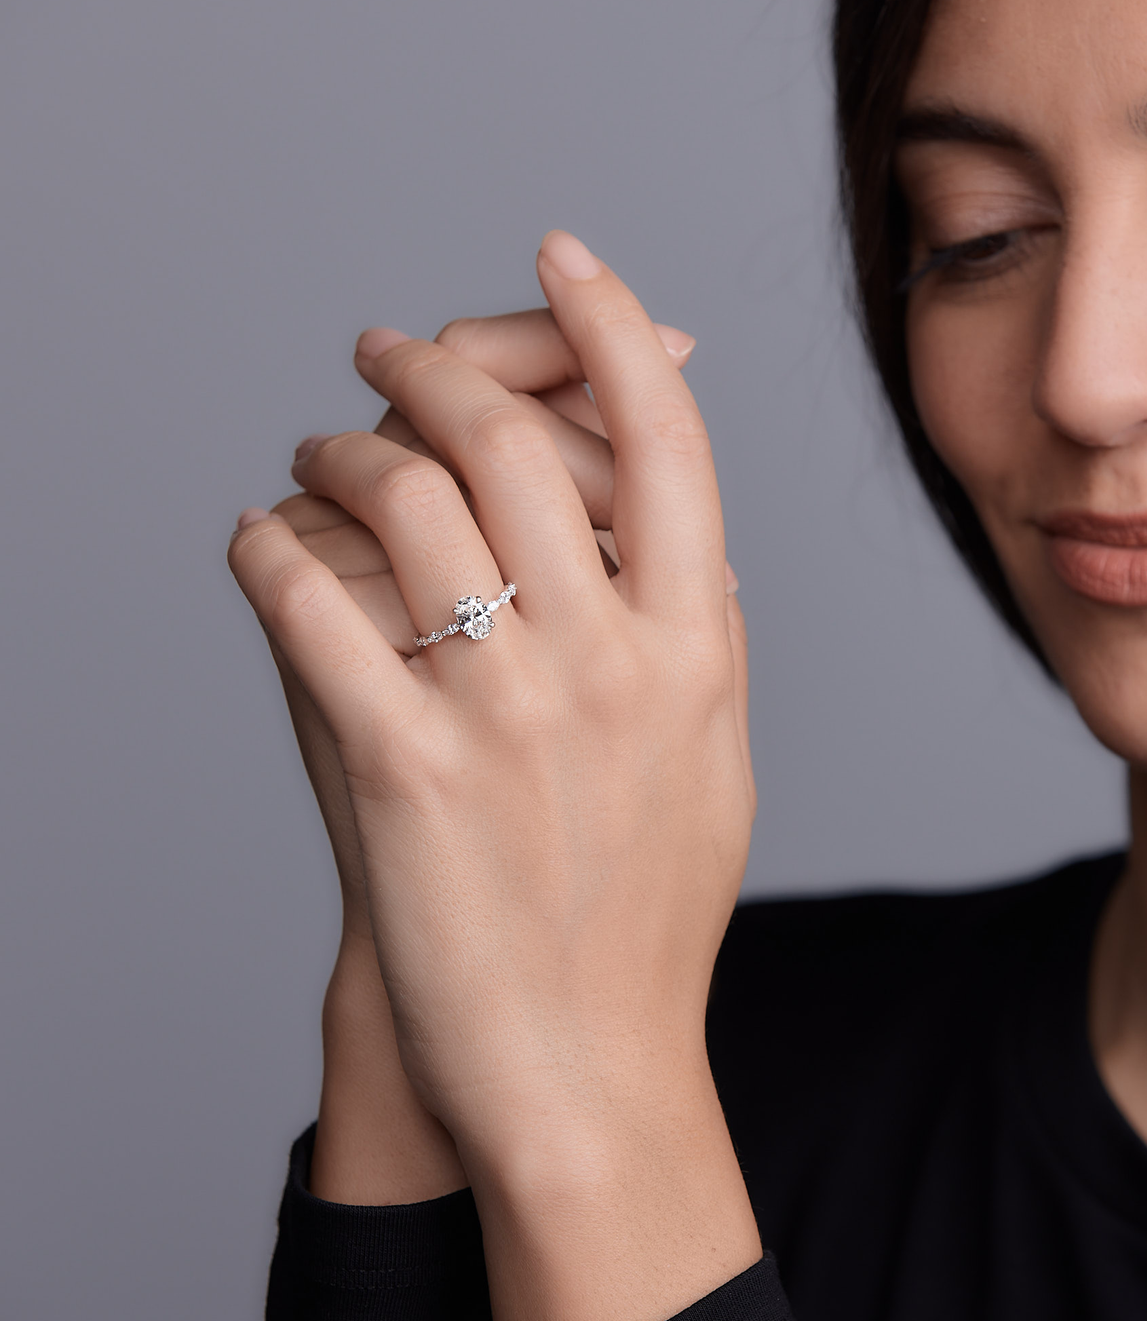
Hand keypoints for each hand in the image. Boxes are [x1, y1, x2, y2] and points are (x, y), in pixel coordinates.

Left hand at [269, 311, 703, 1204]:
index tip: (565, 254)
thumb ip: (706, 637)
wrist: (586, 1066)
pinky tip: (256, 540)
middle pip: (516, 439)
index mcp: (701, 646)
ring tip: (317, 452)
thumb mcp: (716, 761)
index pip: (669, 437)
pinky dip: (268, 546)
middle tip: (389, 349)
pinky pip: (310, 600)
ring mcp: (504, 710)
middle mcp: (612, 660)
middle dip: (440, 364)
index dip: (613, 324)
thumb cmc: (647, 912)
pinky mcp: (399, 766)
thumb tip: (683, 532)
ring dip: (342, 448)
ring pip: (405, 498)